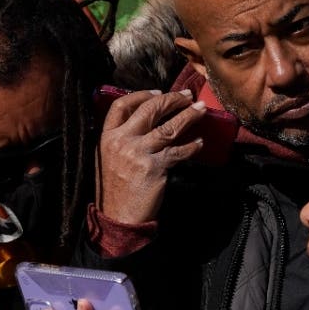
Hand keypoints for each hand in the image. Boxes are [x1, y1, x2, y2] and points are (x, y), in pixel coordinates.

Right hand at [98, 90, 208, 223]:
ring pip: (169, 127)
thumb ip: (121, 139)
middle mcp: (122, 141)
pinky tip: (199, 143)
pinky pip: (178, 151)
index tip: (159, 91)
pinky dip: (192, 146)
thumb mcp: (108, 158)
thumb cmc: (114, 190)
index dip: (142, 94)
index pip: (122, 105)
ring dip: (188, 116)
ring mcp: (139, 153)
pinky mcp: (155, 168)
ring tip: (201, 110)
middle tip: (187, 96)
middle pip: (150, 110)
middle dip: (172, 99)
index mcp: (107, 137)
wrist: (117, 217)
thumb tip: (146, 122)